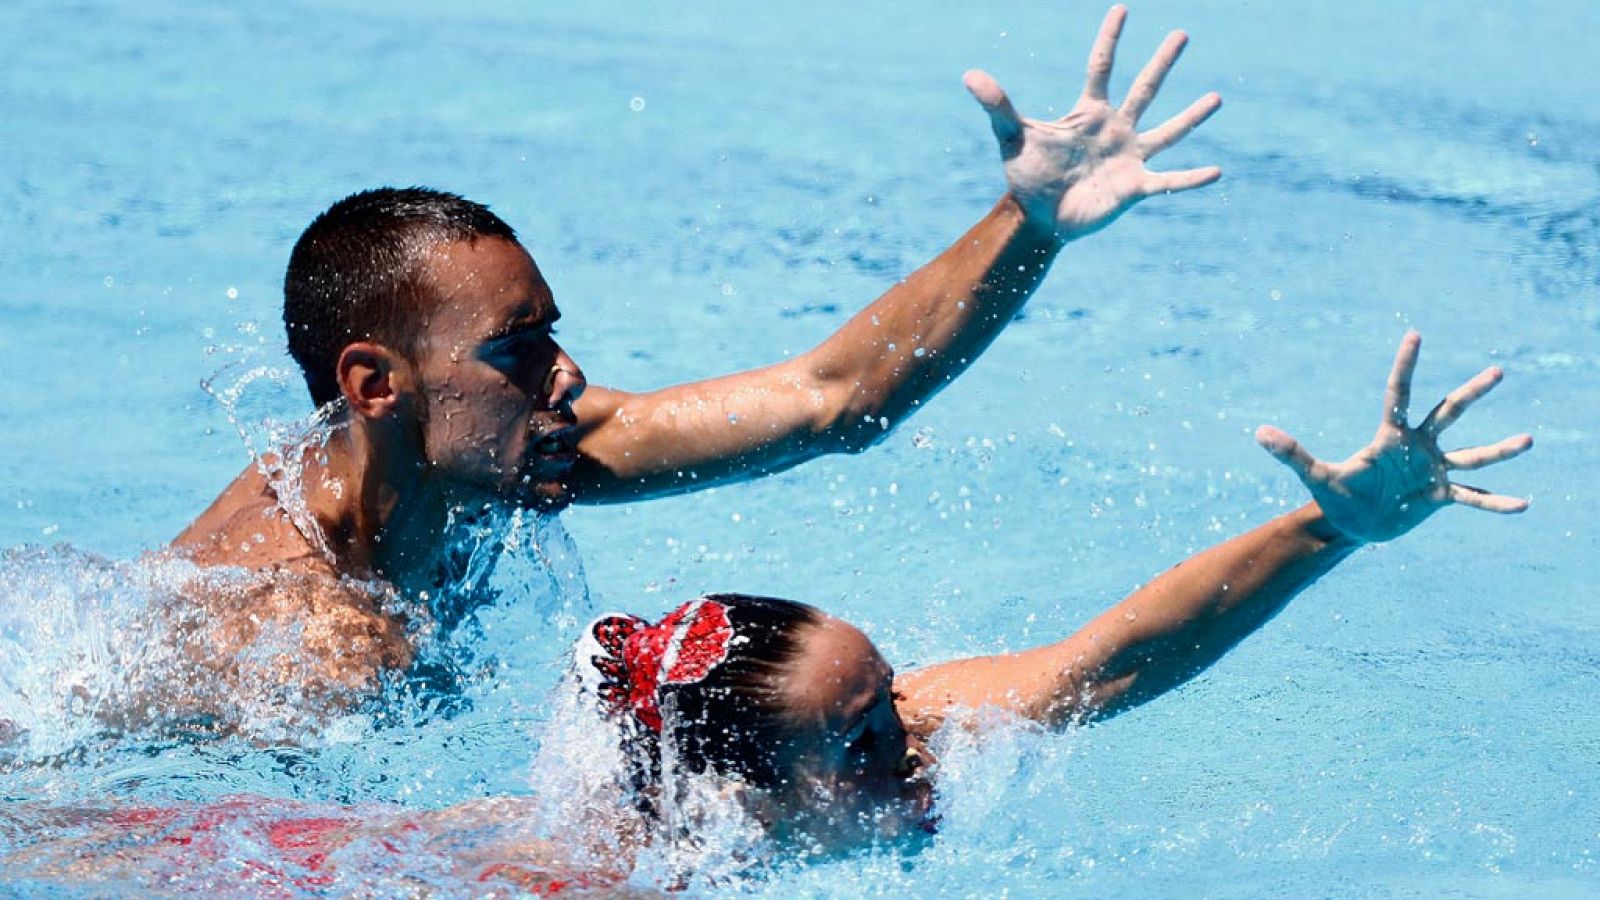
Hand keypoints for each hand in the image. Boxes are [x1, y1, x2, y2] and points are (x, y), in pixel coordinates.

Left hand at [964, 5, 1221, 241]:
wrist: (1040, 219)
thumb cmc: (1028, 177)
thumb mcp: (1012, 138)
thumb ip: (998, 106)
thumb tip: (970, 75)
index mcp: (1088, 113)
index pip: (1101, 66)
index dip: (1110, 38)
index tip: (1122, 7)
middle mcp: (1115, 129)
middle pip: (1144, 88)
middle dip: (1162, 62)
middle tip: (1181, 33)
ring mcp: (1129, 157)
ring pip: (1168, 132)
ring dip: (1192, 117)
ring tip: (1217, 98)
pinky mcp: (1135, 187)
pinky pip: (1169, 181)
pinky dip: (1191, 179)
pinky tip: (1217, 172)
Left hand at [1256, 332, 1532, 544]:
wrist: (1353, 526)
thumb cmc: (1336, 496)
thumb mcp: (1315, 476)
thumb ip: (1291, 454)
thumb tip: (1259, 433)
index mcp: (1389, 437)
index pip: (1397, 392)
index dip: (1405, 364)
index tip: (1415, 333)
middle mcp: (1417, 448)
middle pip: (1448, 412)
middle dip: (1471, 393)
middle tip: (1498, 370)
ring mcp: (1432, 471)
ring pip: (1473, 456)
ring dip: (1500, 450)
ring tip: (1529, 439)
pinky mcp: (1440, 497)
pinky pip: (1473, 498)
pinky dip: (1495, 502)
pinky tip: (1523, 504)